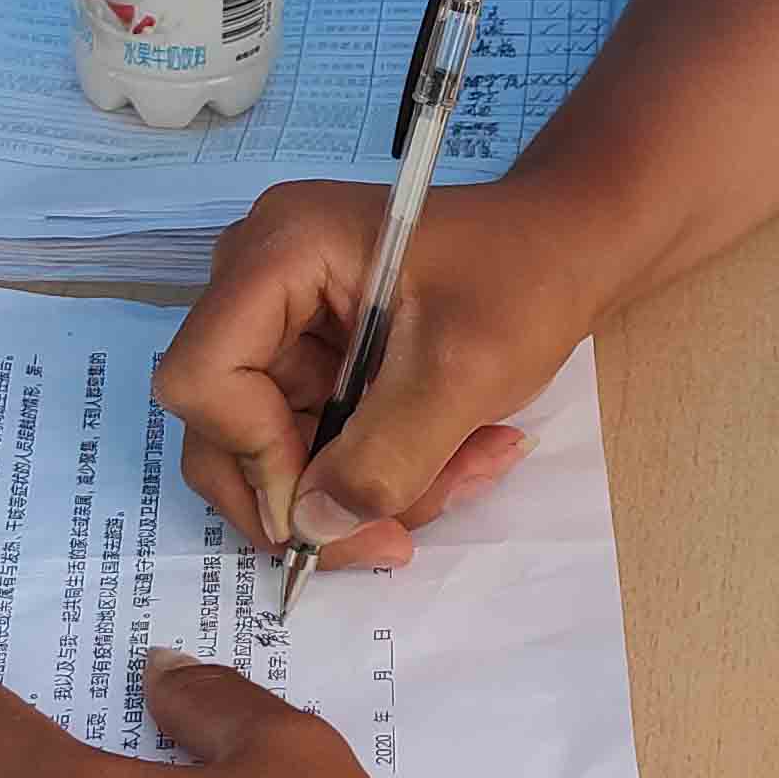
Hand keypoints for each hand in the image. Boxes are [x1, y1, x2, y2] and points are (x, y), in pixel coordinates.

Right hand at [156, 177, 610, 563]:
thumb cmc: (528, 278)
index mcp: (281, 252)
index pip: (202, 375)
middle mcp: (261, 280)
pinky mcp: (314, 351)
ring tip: (464, 473)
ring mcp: (285, 318)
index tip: (331, 500)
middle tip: (398, 534)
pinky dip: (381, 465)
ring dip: (365, 485)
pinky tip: (458, 455)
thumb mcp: (463, 376)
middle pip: (225, 425)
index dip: (253, 454)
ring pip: (276, 448)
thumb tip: (311, 530)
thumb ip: (383, 460)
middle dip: (315, 493)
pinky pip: (316, 437)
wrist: (576, 243)